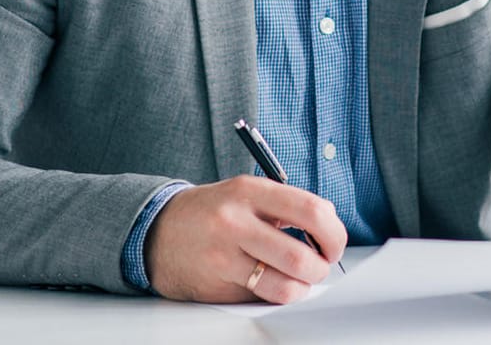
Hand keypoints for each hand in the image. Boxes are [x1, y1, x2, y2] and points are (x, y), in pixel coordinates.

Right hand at [143, 175, 347, 302]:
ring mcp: (223, 257)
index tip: (333, 243)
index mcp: (250, 191)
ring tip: (297, 279)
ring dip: (301, 288)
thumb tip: (329, 229)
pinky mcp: (216, 286)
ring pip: (284, 286)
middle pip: (300, 256)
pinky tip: (269, 284)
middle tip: (318, 267)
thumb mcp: (247, 194)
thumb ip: (287, 206)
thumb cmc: (213, 212)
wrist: (157, 231)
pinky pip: (261, 299)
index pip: (311, 210)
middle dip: (320, 268)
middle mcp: (235, 222)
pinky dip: (275, 295)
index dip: (334, 233)